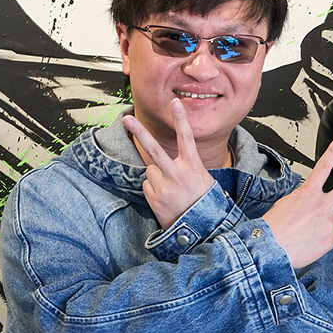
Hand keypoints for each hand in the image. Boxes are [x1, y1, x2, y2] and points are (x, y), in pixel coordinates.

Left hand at [123, 100, 215, 229]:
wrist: (204, 229)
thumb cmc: (205, 201)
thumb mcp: (204, 179)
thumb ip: (186, 166)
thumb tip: (163, 162)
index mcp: (193, 167)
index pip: (186, 138)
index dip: (180, 119)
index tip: (174, 102)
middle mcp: (177, 175)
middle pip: (154, 149)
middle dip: (139, 132)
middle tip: (126, 118)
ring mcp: (164, 188)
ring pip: (151, 170)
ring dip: (157, 176)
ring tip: (172, 190)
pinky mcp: (154, 199)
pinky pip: (148, 186)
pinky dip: (154, 189)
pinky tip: (166, 199)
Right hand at [265, 134, 332, 268]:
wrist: (271, 249)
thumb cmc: (274, 226)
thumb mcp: (286, 203)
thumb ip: (305, 198)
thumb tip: (312, 203)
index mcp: (308, 193)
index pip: (323, 166)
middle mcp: (321, 205)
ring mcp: (328, 222)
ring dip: (328, 221)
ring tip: (310, 230)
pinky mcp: (331, 239)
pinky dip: (324, 238)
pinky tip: (312, 240)